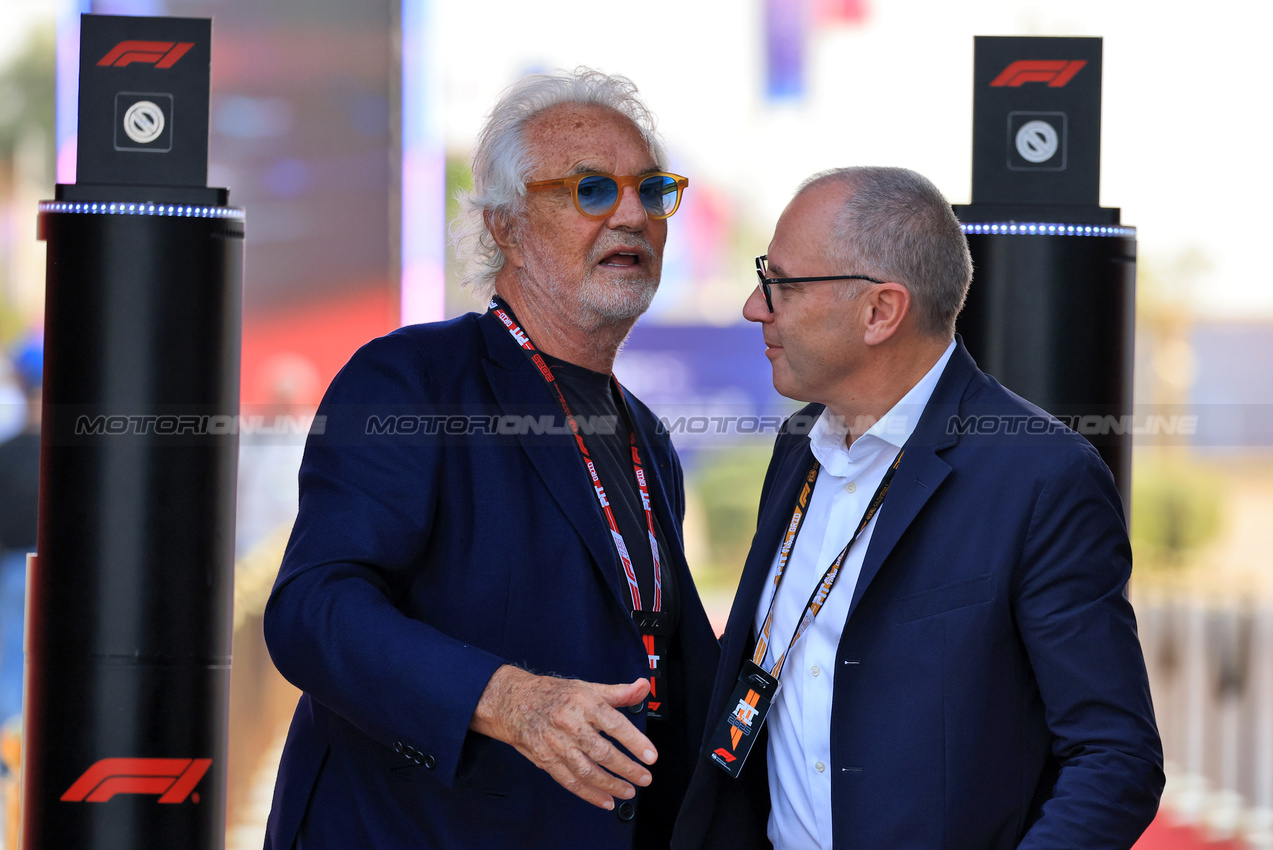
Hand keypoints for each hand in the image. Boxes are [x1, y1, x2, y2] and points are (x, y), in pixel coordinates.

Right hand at [470, 664, 656, 809]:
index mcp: (584, 703)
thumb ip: (618, 692)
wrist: (514, 703)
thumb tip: (643, 687)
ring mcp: (557, 745)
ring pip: (587, 771)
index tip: (651, 755)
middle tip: (644, 778)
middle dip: (626, 769)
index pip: (614, 724)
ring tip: (628, 791)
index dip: (635, 741)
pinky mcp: (547, 761)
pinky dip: (589, 794)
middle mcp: (570, 724)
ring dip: (610, 785)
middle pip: (602, 752)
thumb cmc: (553, 695)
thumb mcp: (587, 687)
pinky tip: (605, 800)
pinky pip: (570, 782)